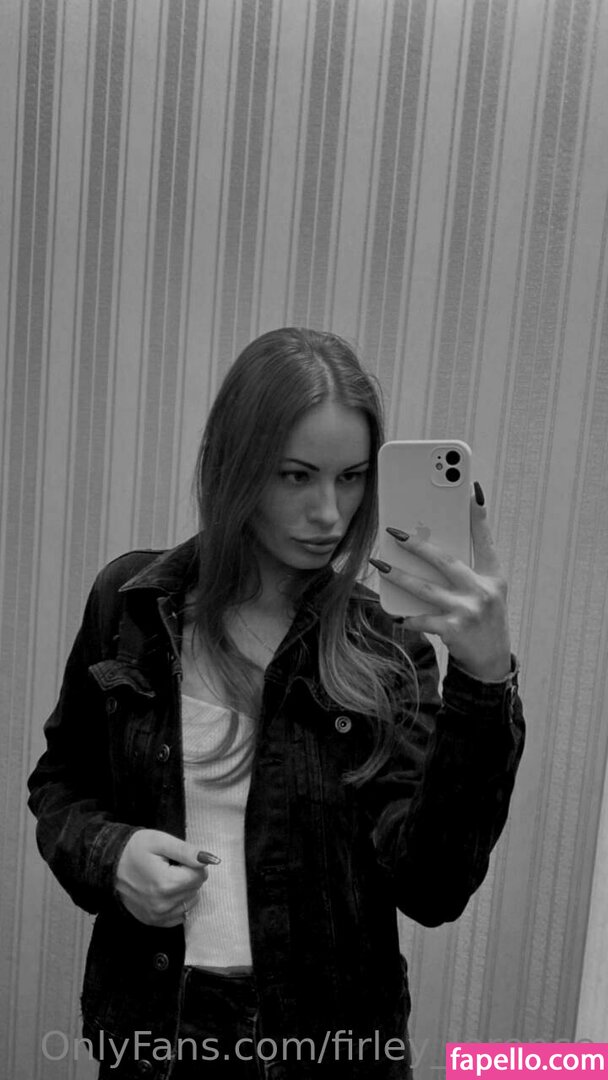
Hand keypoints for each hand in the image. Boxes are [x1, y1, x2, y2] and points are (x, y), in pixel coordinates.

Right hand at [115, 828, 220, 926]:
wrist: (108, 865)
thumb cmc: (134, 849)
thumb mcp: (161, 841)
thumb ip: (187, 851)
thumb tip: (211, 860)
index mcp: (166, 884)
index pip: (200, 875)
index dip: (192, 863)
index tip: (177, 858)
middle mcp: (163, 905)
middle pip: (196, 888)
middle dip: (188, 875)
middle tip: (169, 866)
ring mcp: (158, 917)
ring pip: (191, 901)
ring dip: (185, 889)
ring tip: (165, 877)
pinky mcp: (153, 922)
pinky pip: (180, 914)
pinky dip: (178, 902)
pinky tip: (164, 891)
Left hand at [375, 484, 510, 681]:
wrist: (491, 661)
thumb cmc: (483, 619)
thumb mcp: (487, 592)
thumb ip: (467, 571)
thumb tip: (431, 548)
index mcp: (494, 576)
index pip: (485, 540)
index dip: (478, 516)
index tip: (471, 490)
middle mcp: (483, 591)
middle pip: (445, 561)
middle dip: (418, 545)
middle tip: (395, 532)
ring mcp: (468, 610)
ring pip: (425, 588)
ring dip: (399, 575)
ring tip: (380, 565)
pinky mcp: (454, 630)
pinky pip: (423, 619)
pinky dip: (408, 617)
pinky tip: (396, 615)